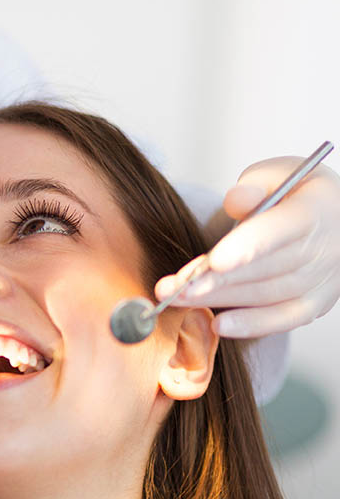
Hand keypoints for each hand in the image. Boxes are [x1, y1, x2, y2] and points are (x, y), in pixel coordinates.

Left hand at [155, 156, 339, 336]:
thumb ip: (253, 187)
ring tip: (179, 299)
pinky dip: (252, 324)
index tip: (214, 262)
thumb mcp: (277, 173)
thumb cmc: (297, 191)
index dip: (247, 247)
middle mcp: (325, 248)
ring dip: (220, 300)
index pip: (279, 231)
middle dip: (216, 280)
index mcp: (315, 211)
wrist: (334, 215)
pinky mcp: (317, 302)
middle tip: (175, 287)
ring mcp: (324, 279)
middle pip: (266, 268)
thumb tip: (236, 201)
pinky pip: (284, 318)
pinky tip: (218, 325)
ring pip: (268, 294)